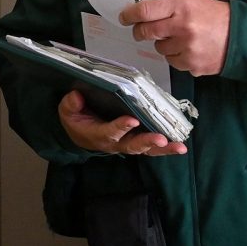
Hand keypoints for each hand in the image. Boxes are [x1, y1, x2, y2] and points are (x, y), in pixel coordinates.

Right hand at [58, 91, 186, 155]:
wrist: (80, 134)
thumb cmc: (76, 120)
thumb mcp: (67, 111)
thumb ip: (71, 104)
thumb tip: (77, 95)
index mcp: (98, 135)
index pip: (109, 132)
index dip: (120, 127)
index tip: (131, 120)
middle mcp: (115, 143)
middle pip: (132, 145)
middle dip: (147, 142)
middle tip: (160, 139)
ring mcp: (127, 143)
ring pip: (146, 149)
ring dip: (163, 148)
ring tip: (179, 147)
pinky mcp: (136, 141)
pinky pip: (151, 147)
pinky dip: (165, 147)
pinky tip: (180, 145)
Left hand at [119, 0, 229, 75]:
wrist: (244, 36)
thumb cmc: (216, 16)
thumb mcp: (192, 2)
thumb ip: (169, 8)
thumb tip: (142, 14)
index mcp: (182, 6)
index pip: (145, 10)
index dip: (130, 15)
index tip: (124, 17)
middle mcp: (182, 27)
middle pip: (146, 31)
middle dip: (140, 31)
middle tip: (141, 31)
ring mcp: (187, 48)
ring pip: (159, 49)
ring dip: (163, 44)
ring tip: (180, 39)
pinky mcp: (192, 65)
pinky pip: (172, 62)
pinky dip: (176, 57)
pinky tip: (189, 50)